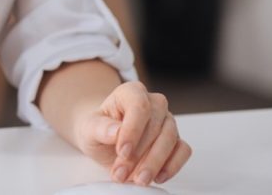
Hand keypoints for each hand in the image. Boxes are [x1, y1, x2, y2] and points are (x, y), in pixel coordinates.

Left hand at [76, 81, 191, 185]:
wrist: (105, 142)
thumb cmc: (99, 130)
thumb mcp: (89, 128)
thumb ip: (99, 128)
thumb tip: (115, 131)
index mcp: (131, 92)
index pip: (139, 106)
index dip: (132, 130)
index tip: (122, 151)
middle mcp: (153, 104)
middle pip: (156, 126)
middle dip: (139, 154)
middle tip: (122, 172)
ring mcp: (167, 121)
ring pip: (170, 140)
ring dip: (153, 164)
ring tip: (136, 178)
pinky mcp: (176, 140)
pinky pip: (183, 151)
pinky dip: (171, 166)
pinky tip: (156, 176)